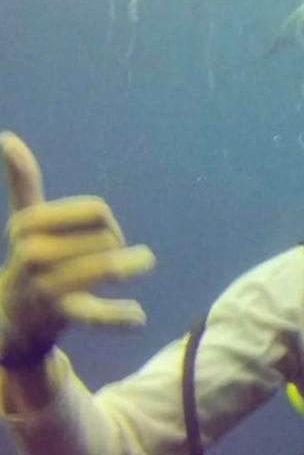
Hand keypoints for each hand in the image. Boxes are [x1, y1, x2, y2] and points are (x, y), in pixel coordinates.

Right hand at [0, 131, 155, 352]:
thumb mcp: (27, 220)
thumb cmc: (32, 258)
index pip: (98, 211)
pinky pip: (99, 314)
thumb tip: (6, 137)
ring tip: (140, 265)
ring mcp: (45, 285)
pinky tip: (137, 317)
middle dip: (116, 246)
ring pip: (111, 266)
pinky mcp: (61, 315)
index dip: (105, 222)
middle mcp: (31, 252)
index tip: (97, 232)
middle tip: (105, 257)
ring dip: (135, 265)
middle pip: (109, 238)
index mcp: (27, 224)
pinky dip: (122, 316)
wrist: (13, 317)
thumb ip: (23, 180)